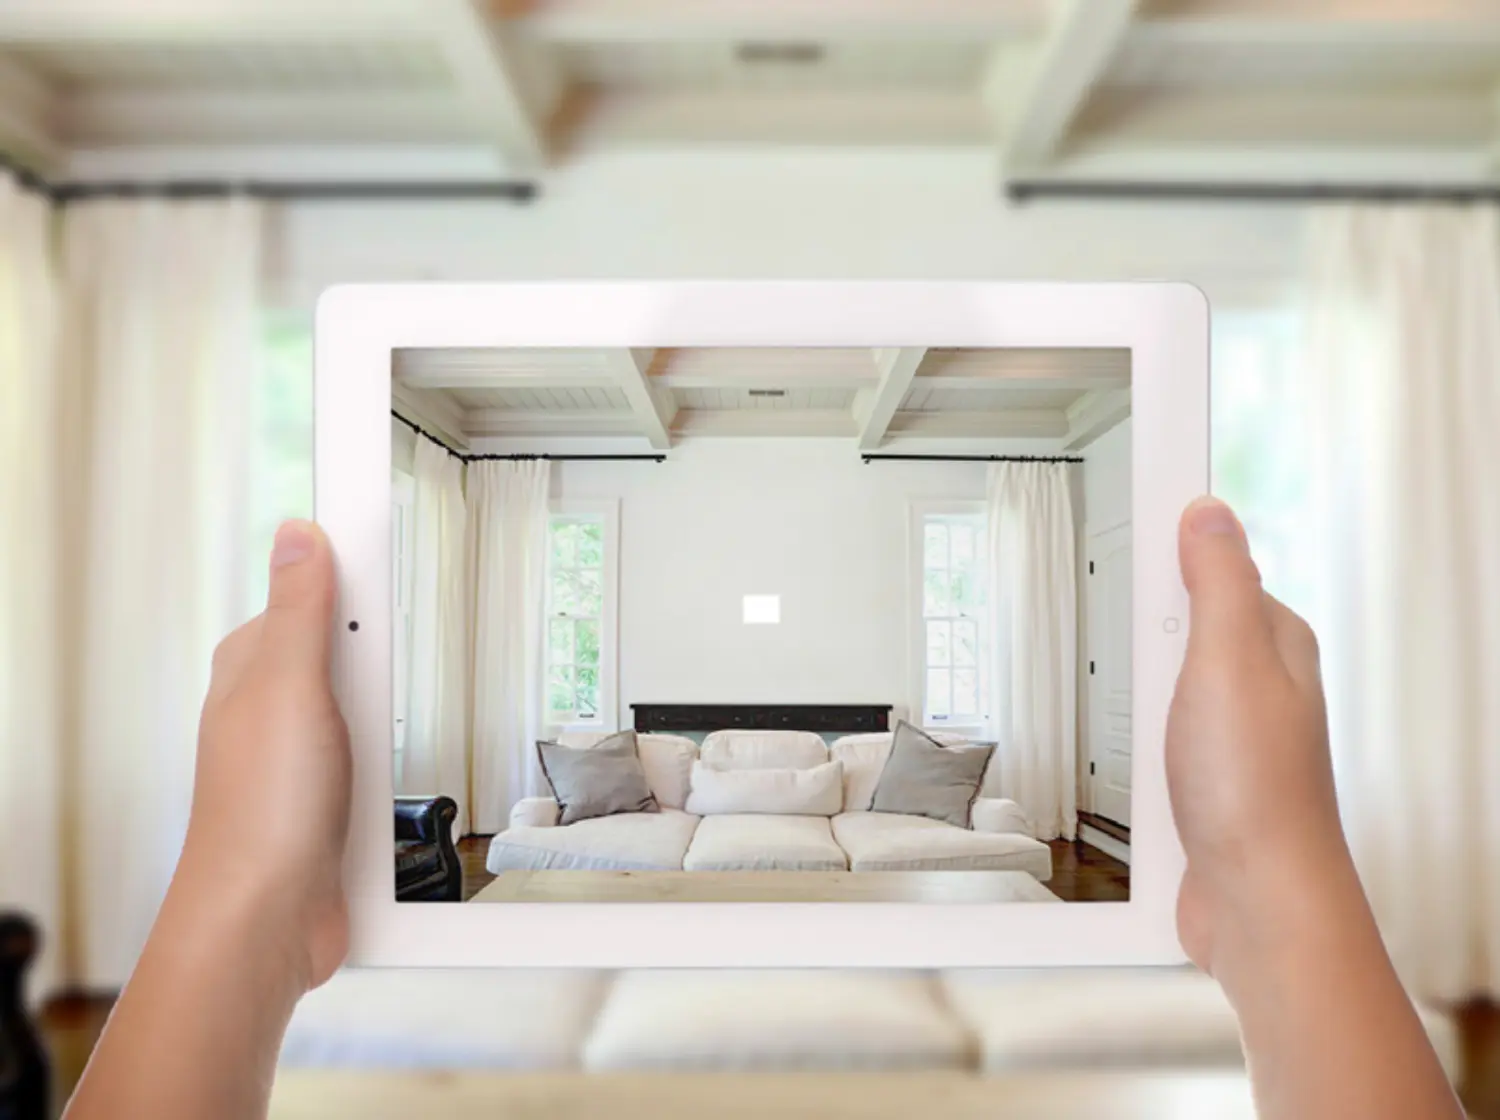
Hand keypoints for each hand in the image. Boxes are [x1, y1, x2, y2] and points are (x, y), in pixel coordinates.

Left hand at [176, 520, 351, 991]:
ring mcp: (304, 755)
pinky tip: (385, 783)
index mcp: (252, 667)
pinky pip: (379, 763)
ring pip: (370, 708)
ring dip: (390, 725)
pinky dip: (393, 770)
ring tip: (376, 744)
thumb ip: (300, 610)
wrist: (267, 922)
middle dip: (380, 664)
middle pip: (350, 651)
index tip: (385, 550)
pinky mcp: (330, 798)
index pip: (310, 593)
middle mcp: (274, 707)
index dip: (349, 579)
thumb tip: (299, 534)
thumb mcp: (288, 688)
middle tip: (375, 686)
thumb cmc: (258, 815)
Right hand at [1166, 497, 1354, 975]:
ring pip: (1157, 683)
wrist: (1255, 904)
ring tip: (1129, 705)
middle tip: (1127, 638)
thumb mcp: (1229, 663)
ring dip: (1130, 695)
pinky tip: (1128, 756)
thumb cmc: (1259, 795)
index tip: (1132, 512)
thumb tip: (1208, 512)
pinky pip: (1147, 737)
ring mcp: (1224, 733)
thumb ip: (1219, 583)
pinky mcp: (1196, 776)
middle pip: (1178, 623)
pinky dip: (1128, 743)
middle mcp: (1255, 685)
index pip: (1217, 564)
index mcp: (1274, 643)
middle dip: (1142, 630)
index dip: (1174, 544)